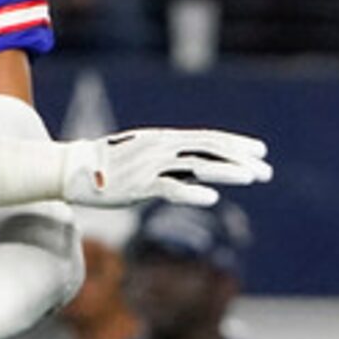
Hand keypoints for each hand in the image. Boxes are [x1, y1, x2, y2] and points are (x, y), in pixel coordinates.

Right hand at [57, 128, 272, 208]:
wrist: (71, 168)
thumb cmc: (111, 165)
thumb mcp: (148, 156)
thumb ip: (176, 160)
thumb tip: (204, 168)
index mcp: (166, 140)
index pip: (209, 139)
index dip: (237, 144)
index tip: (262, 152)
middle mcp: (163, 148)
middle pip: (209, 150)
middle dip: (240, 160)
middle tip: (267, 171)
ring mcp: (151, 165)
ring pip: (196, 166)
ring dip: (225, 172)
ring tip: (251, 178)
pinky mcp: (138, 185)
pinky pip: (169, 188)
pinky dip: (191, 193)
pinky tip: (212, 200)